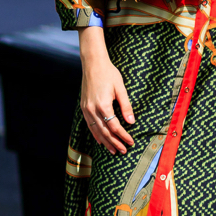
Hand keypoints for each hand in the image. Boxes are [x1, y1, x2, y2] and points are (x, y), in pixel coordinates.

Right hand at [78, 25, 134, 153]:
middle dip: (114, 143)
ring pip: (96, 130)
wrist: (92, 64)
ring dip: (105, 141)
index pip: (114, 126)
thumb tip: (131, 122)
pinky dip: (95, 134)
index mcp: (103, 105)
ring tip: (113, 150)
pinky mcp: (84, 107)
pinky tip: (100, 140)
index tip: (131, 141)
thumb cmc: (109, 73)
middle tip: (123, 151)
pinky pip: (90, 125)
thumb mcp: (121, 88)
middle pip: (104, 132)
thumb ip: (126, 106)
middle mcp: (92, 109)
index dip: (123, 135)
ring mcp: (86, 109)